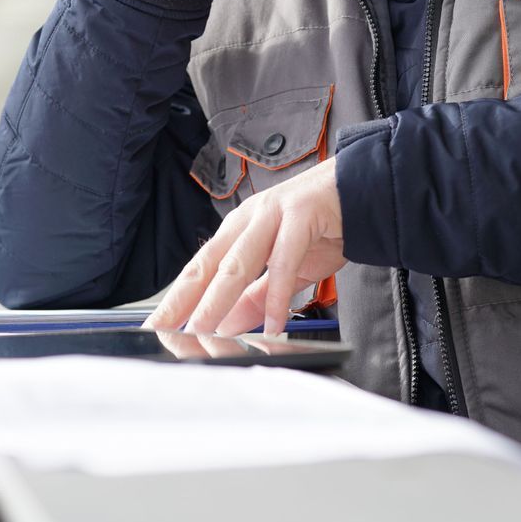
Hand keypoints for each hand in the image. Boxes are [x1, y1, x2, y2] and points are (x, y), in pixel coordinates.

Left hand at [141, 159, 344, 337]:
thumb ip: (257, 297)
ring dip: (218, 299)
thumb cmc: (323, 226)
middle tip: (164, 331)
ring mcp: (273, 214)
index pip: (199, 268)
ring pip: (238, 262)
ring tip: (204, 329)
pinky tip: (273, 322)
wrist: (363, 190)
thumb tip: (227, 326)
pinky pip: (284, 261)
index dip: (176, 299)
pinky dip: (277, 295)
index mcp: (239, 229)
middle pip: (208, 265)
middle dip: (183, 301)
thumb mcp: (285, 270)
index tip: (156, 326)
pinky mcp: (301, 215)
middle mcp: (249, 219)